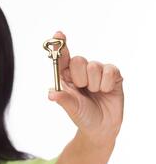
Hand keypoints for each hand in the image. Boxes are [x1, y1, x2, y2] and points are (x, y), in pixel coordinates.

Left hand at [48, 31, 123, 145]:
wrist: (101, 128)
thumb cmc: (83, 116)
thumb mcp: (71, 108)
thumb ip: (63, 98)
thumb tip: (51, 93)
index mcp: (66, 77)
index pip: (62, 58)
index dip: (60, 46)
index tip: (58, 35)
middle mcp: (81, 72)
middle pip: (78, 60)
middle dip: (79, 77)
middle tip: (82, 89)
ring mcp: (97, 73)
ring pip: (93, 66)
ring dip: (93, 84)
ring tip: (94, 93)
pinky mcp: (112, 76)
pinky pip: (109, 71)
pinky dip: (106, 84)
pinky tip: (105, 91)